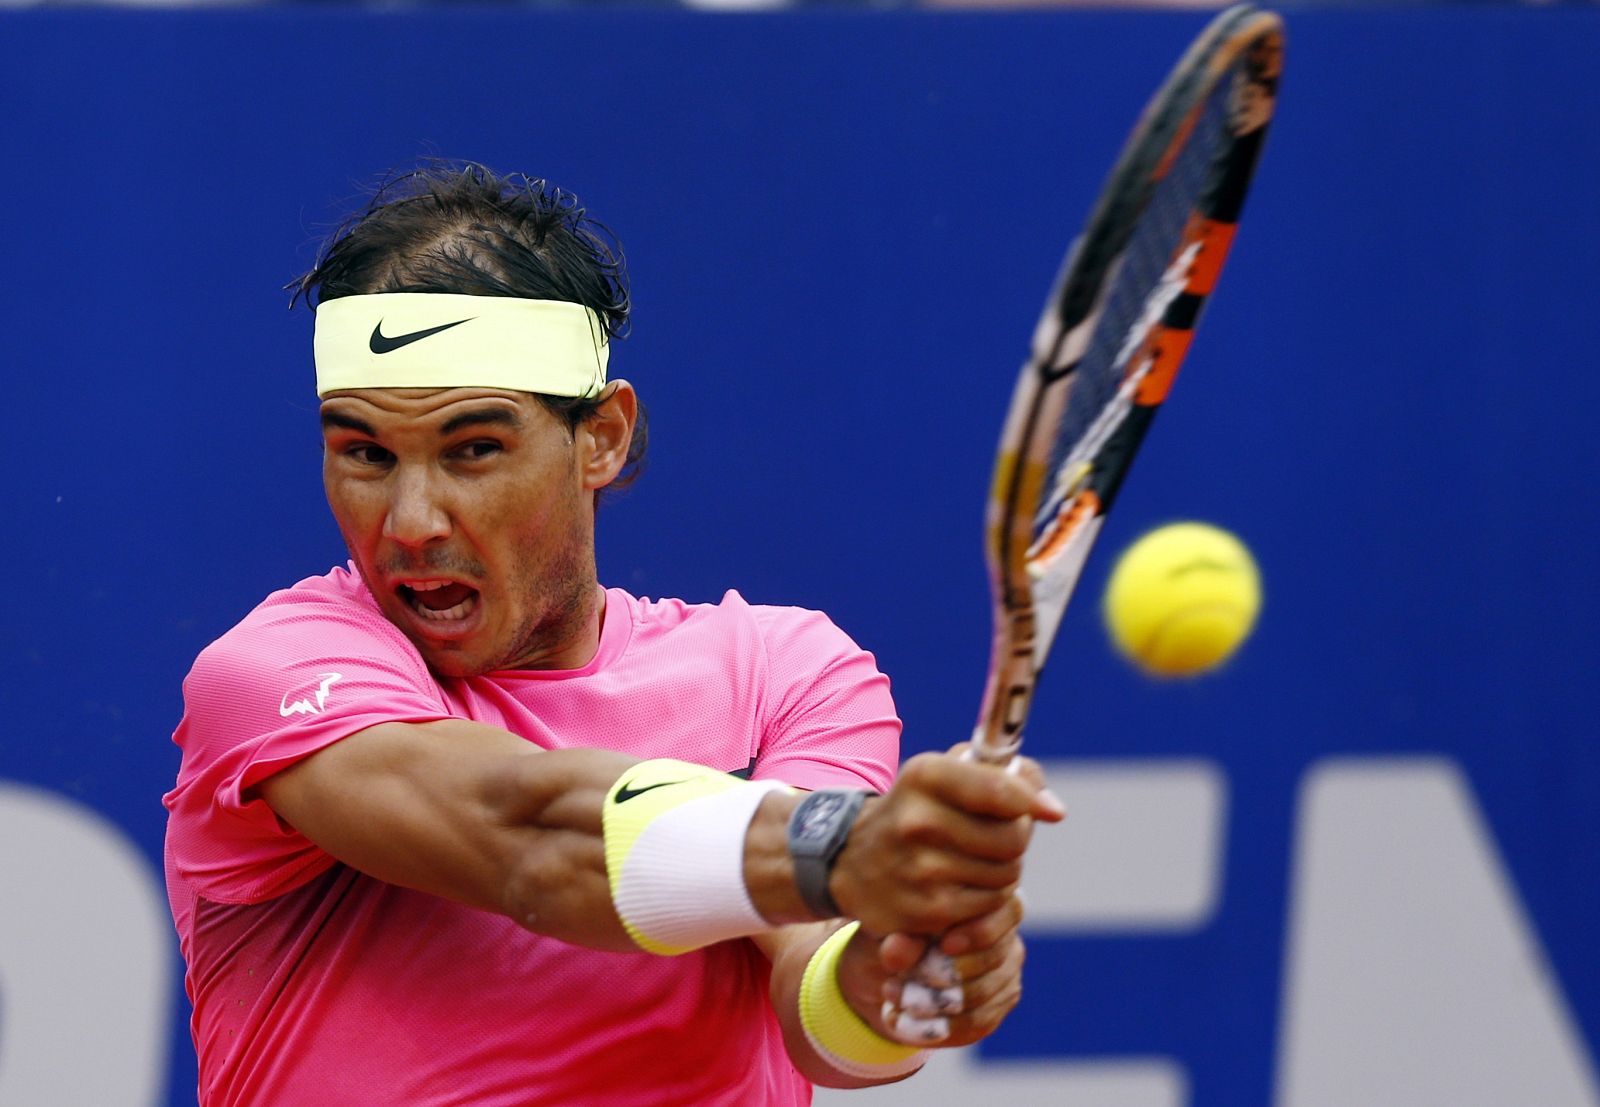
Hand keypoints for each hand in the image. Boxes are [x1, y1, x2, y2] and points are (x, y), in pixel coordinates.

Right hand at [828, 748, 1062, 939]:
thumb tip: (1055, 811)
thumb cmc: (916, 809)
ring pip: (1007, 874)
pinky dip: (986, 899)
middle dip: (1016, 839)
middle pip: (1014, 837)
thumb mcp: (946, 775)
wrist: (850, 860)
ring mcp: (922, 869)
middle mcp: (919, 820)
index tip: (1048, 811)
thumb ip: (1007, 778)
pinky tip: (961, 886)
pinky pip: (989, 907)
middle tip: (995, 837)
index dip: (1031, 802)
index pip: (1003, 790)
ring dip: (1003, 871)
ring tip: (973, 861)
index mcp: (925, 775)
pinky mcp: (927, 911)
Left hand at [834, 894, 1028, 1049]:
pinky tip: (903, 1019)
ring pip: (982, 994)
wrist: (886, 974)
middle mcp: (1006, 937)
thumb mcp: (885, 933)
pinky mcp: (995, 1009)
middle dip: (947, 973)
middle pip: (993, 958)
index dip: (980, 932)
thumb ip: (896, 939)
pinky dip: (937, 1025)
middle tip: (902, 978)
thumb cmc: (892, 936)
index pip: (1006, 912)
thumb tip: (895, 950)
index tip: (946, 945)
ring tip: (892, 996)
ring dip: (934, 1002)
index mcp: (987, 902)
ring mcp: (1005, 974)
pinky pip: (975, 1023)